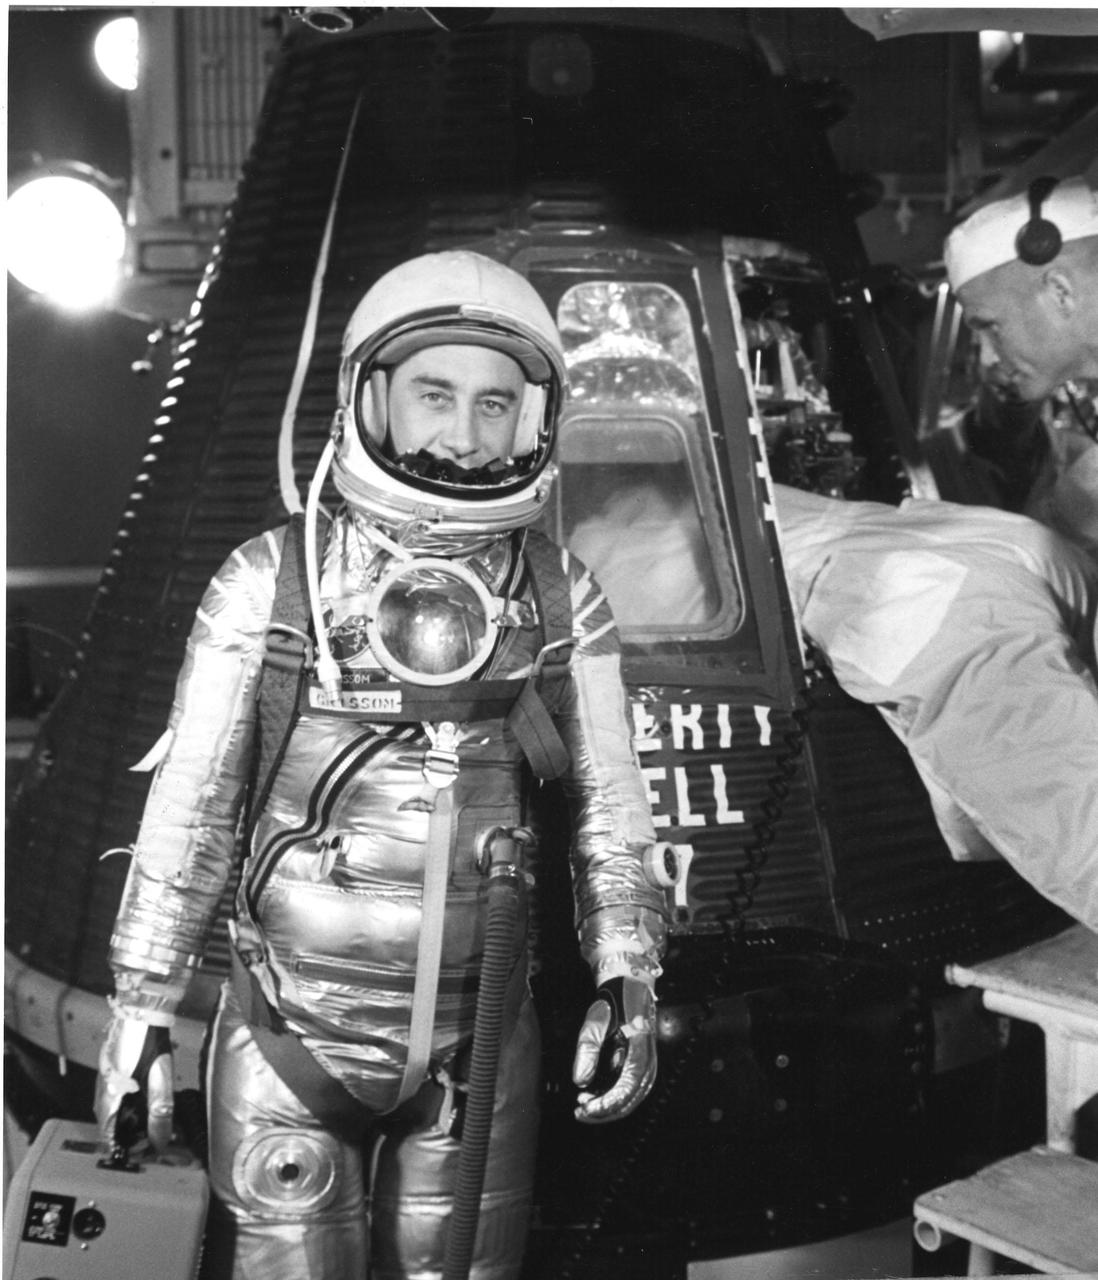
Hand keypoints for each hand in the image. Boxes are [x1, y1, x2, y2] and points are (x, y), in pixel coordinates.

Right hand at [95, 1014, 174, 1152]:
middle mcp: (101, 1090)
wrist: (141, 1008)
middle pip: (107, 1126)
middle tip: (149, 1143)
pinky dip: (125, 1107)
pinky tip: (142, 1106)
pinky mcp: (109, 1071)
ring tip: (149, 1128)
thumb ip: (160, 1110)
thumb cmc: (150, 1038)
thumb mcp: (161, 1076)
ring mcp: (103, 1079)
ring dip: (126, 1123)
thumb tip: (161, 1141)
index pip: (107, 1135)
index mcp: (110, 1094)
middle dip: (126, 1137)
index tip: (139, 1155)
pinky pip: (112, 1098)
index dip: (122, 1149)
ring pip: (109, 1113)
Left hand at [572, 976, 656, 1123]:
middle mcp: (648, 1060)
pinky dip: (614, 1098)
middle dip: (605, 1111)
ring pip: (633, 1098)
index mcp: (640, 1049)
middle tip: (580, 1113)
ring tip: (585, 1105)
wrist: (629, 983)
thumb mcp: (595, 1021)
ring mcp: (647, 1063)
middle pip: (631, 1099)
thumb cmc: (613, 999)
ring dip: (609, 1107)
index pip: (626, 1088)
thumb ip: (587, 1051)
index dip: (606, 1104)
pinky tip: (594, 1095)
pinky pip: (631, 1089)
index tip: (585, 1108)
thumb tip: (580, 1081)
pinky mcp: (641, 1063)